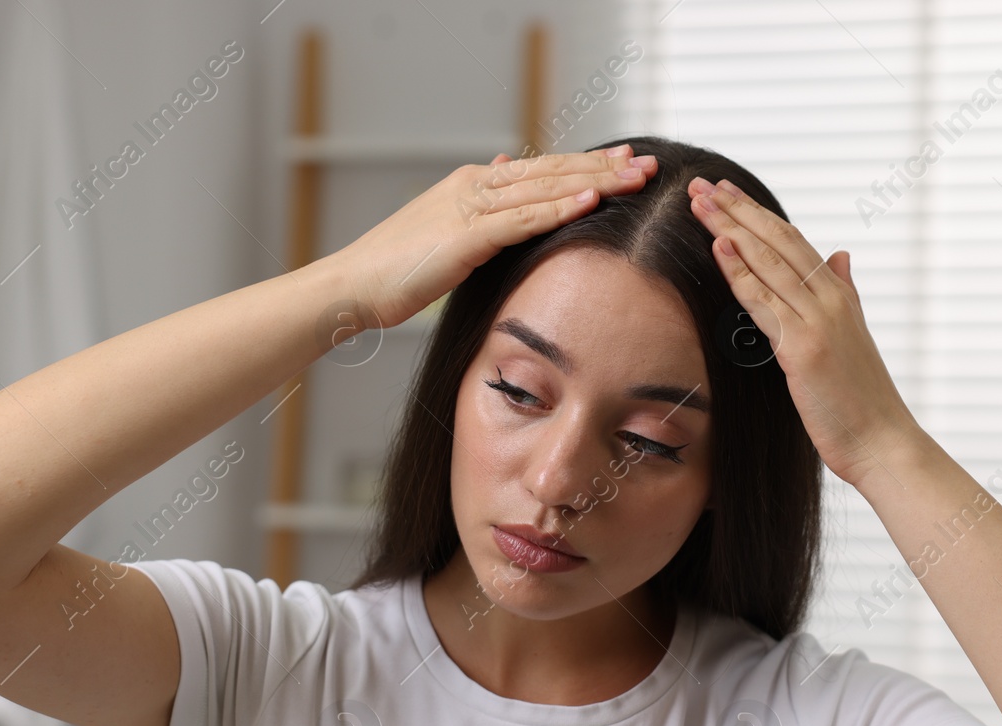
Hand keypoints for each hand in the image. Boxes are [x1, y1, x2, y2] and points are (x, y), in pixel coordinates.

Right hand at [329, 146, 658, 328]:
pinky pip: (521, 220)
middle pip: (552, 172)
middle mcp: (475, 186)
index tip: (625, 163)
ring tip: (634, 179)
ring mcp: (470, 208)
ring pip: (544, 189)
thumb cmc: (396, 270)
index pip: (542, 171)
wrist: (353, 286)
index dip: (586, 166)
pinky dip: (558, 210)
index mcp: (474, 186)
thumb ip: (481, 208)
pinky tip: (590, 204)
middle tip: (648, 164)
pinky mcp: (465, 236)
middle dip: (603, 169)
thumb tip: (505, 167)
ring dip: (593, 183)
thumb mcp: (447, 234)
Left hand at [686, 176, 925, 489]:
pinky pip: (764, 302)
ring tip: (698, 201)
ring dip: (729, 227)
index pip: (792, 241)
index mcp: (839, 295)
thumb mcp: (853, 337)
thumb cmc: (861, 400)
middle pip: (776, 240)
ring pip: (767, 261)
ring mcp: (818, 321)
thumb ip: (845, 292)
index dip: (757, 213)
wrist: (882, 442)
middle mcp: (830, 299)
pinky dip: (740, 272)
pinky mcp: (803, 349)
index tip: (727, 191)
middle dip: (736, 209)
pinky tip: (719, 247)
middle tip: (702, 182)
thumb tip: (839, 256)